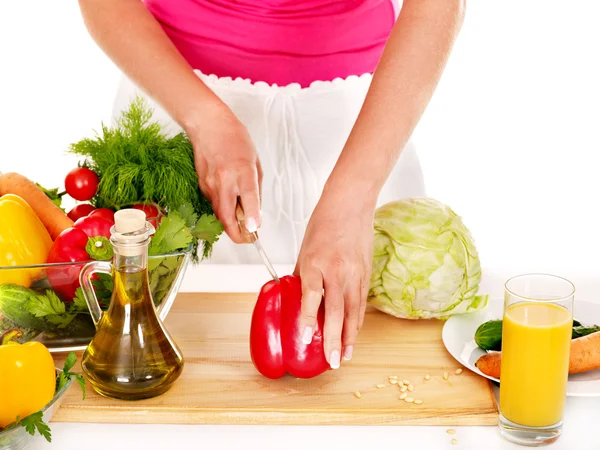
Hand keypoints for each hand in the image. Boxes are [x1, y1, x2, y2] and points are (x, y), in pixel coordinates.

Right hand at [188, 105, 262, 241]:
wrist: (208, 125)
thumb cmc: (234, 139)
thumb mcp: (255, 162)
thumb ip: (255, 188)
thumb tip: (255, 210)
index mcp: (242, 171)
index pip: (247, 198)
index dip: (250, 217)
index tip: (254, 230)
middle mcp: (224, 180)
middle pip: (227, 216)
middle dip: (237, 234)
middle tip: (248, 239)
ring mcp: (210, 184)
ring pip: (220, 214)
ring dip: (231, 223)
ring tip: (242, 222)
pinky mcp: (202, 186)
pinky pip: (214, 204)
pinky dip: (223, 208)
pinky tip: (230, 200)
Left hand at [293, 188, 375, 368]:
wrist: (350, 205)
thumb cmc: (322, 224)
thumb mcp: (305, 249)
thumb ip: (303, 275)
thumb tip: (296, 297)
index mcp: (315, 262)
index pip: (312, 295)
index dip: (309, 318)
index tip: (306, 337)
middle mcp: (336, 270)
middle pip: (337, 310)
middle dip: (334, 338)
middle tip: (332, 360)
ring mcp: (354, 272)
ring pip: (353, 311)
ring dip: (350, 336)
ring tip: (345, 356)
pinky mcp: (366, 273)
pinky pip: (361, 302)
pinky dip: (358, 320)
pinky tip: (354, 334)